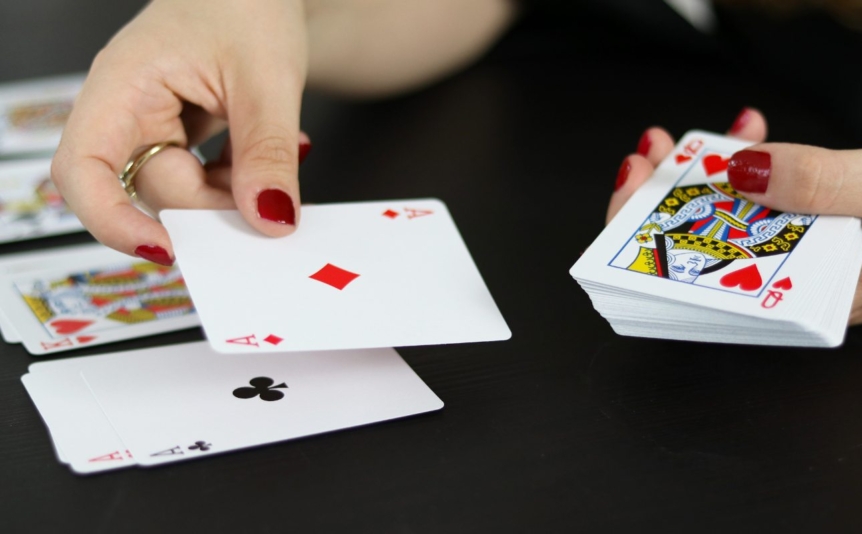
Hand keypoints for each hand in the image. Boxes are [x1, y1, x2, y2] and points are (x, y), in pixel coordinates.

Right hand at [52, 0, 310, 265]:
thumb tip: (268, 219)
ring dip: (233, 193)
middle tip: (268, 202)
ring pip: (184, 191)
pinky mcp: (182, 137)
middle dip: (210, 205)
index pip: (82, 170)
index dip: (111, 220)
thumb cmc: (249, 4)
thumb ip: (266, 152)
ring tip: (278, 155)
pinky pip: (204, 181)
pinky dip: (239, 182)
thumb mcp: (267, 79)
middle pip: (149, 190)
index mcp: (122, 85)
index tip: (166, 249)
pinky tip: (266, 156)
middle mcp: (128, 110)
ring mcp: (154, 126)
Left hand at [606, 108, 861, 324]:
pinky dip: (754, 163)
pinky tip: (746, 132)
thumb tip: (744, 170)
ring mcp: (805, 256)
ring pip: (732, 222)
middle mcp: (795, 286)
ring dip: (704, 178)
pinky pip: (770, 197)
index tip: (632, 202)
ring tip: (690, 141)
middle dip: (665, 203)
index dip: (653, 251)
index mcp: (801, 304)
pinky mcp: (818, 224)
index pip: (697, 295)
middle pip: (704, 254)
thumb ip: (817, 185)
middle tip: (651, 159)